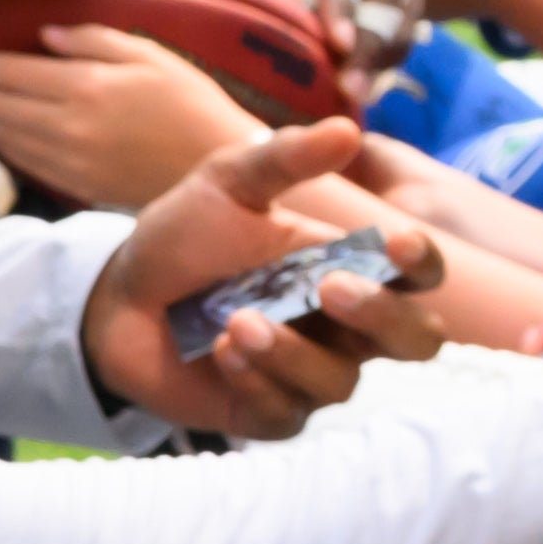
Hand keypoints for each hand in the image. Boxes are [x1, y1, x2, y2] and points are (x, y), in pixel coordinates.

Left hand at [0, 19, 255, 214]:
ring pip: (0, 134)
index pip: (8, 70)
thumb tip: (43, 35)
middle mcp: (66, 126)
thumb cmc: (192, 103)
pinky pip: (20, 160)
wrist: (220, 168)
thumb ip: (95, 40)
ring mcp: (66, 160)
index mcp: (84, 87)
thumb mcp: (152, 56)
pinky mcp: (72, 185)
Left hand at [87, 118, 451, 439]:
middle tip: (328, 287)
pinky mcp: (270, 413)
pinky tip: (219, 351)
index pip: (418, 276)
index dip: (424, 263)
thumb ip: (284, 159)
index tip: (398, 243)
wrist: (118, 297)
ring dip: (291, 351)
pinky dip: (255, 381)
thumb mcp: (227, 184)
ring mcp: (311, 375)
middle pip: (416, 340)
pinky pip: (286, 412)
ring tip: (236, 321)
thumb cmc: (186, 238)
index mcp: (351, 268)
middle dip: (381, 315)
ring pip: (341, 382)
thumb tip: (347, 130)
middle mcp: (346, 328)